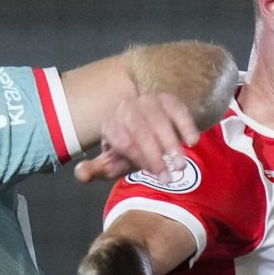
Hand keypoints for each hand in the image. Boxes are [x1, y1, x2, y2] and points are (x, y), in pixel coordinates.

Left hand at [75, 91, 200, 185]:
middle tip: (172, 175)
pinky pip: (177, 109)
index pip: (125, 141)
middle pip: (142, 130)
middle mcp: (126, 108)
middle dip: (157, 154)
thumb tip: (80, 174)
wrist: (146, 130)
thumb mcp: (112, 163)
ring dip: (172, 143)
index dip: (141, 158)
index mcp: (111, 125)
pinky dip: (186, 124)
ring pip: (159, 119)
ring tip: (182, 164)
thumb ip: (96, 170)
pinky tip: (193, 142)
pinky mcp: (166, 98)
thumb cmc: (129, 151)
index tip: (157, 176)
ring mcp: (147, 101)